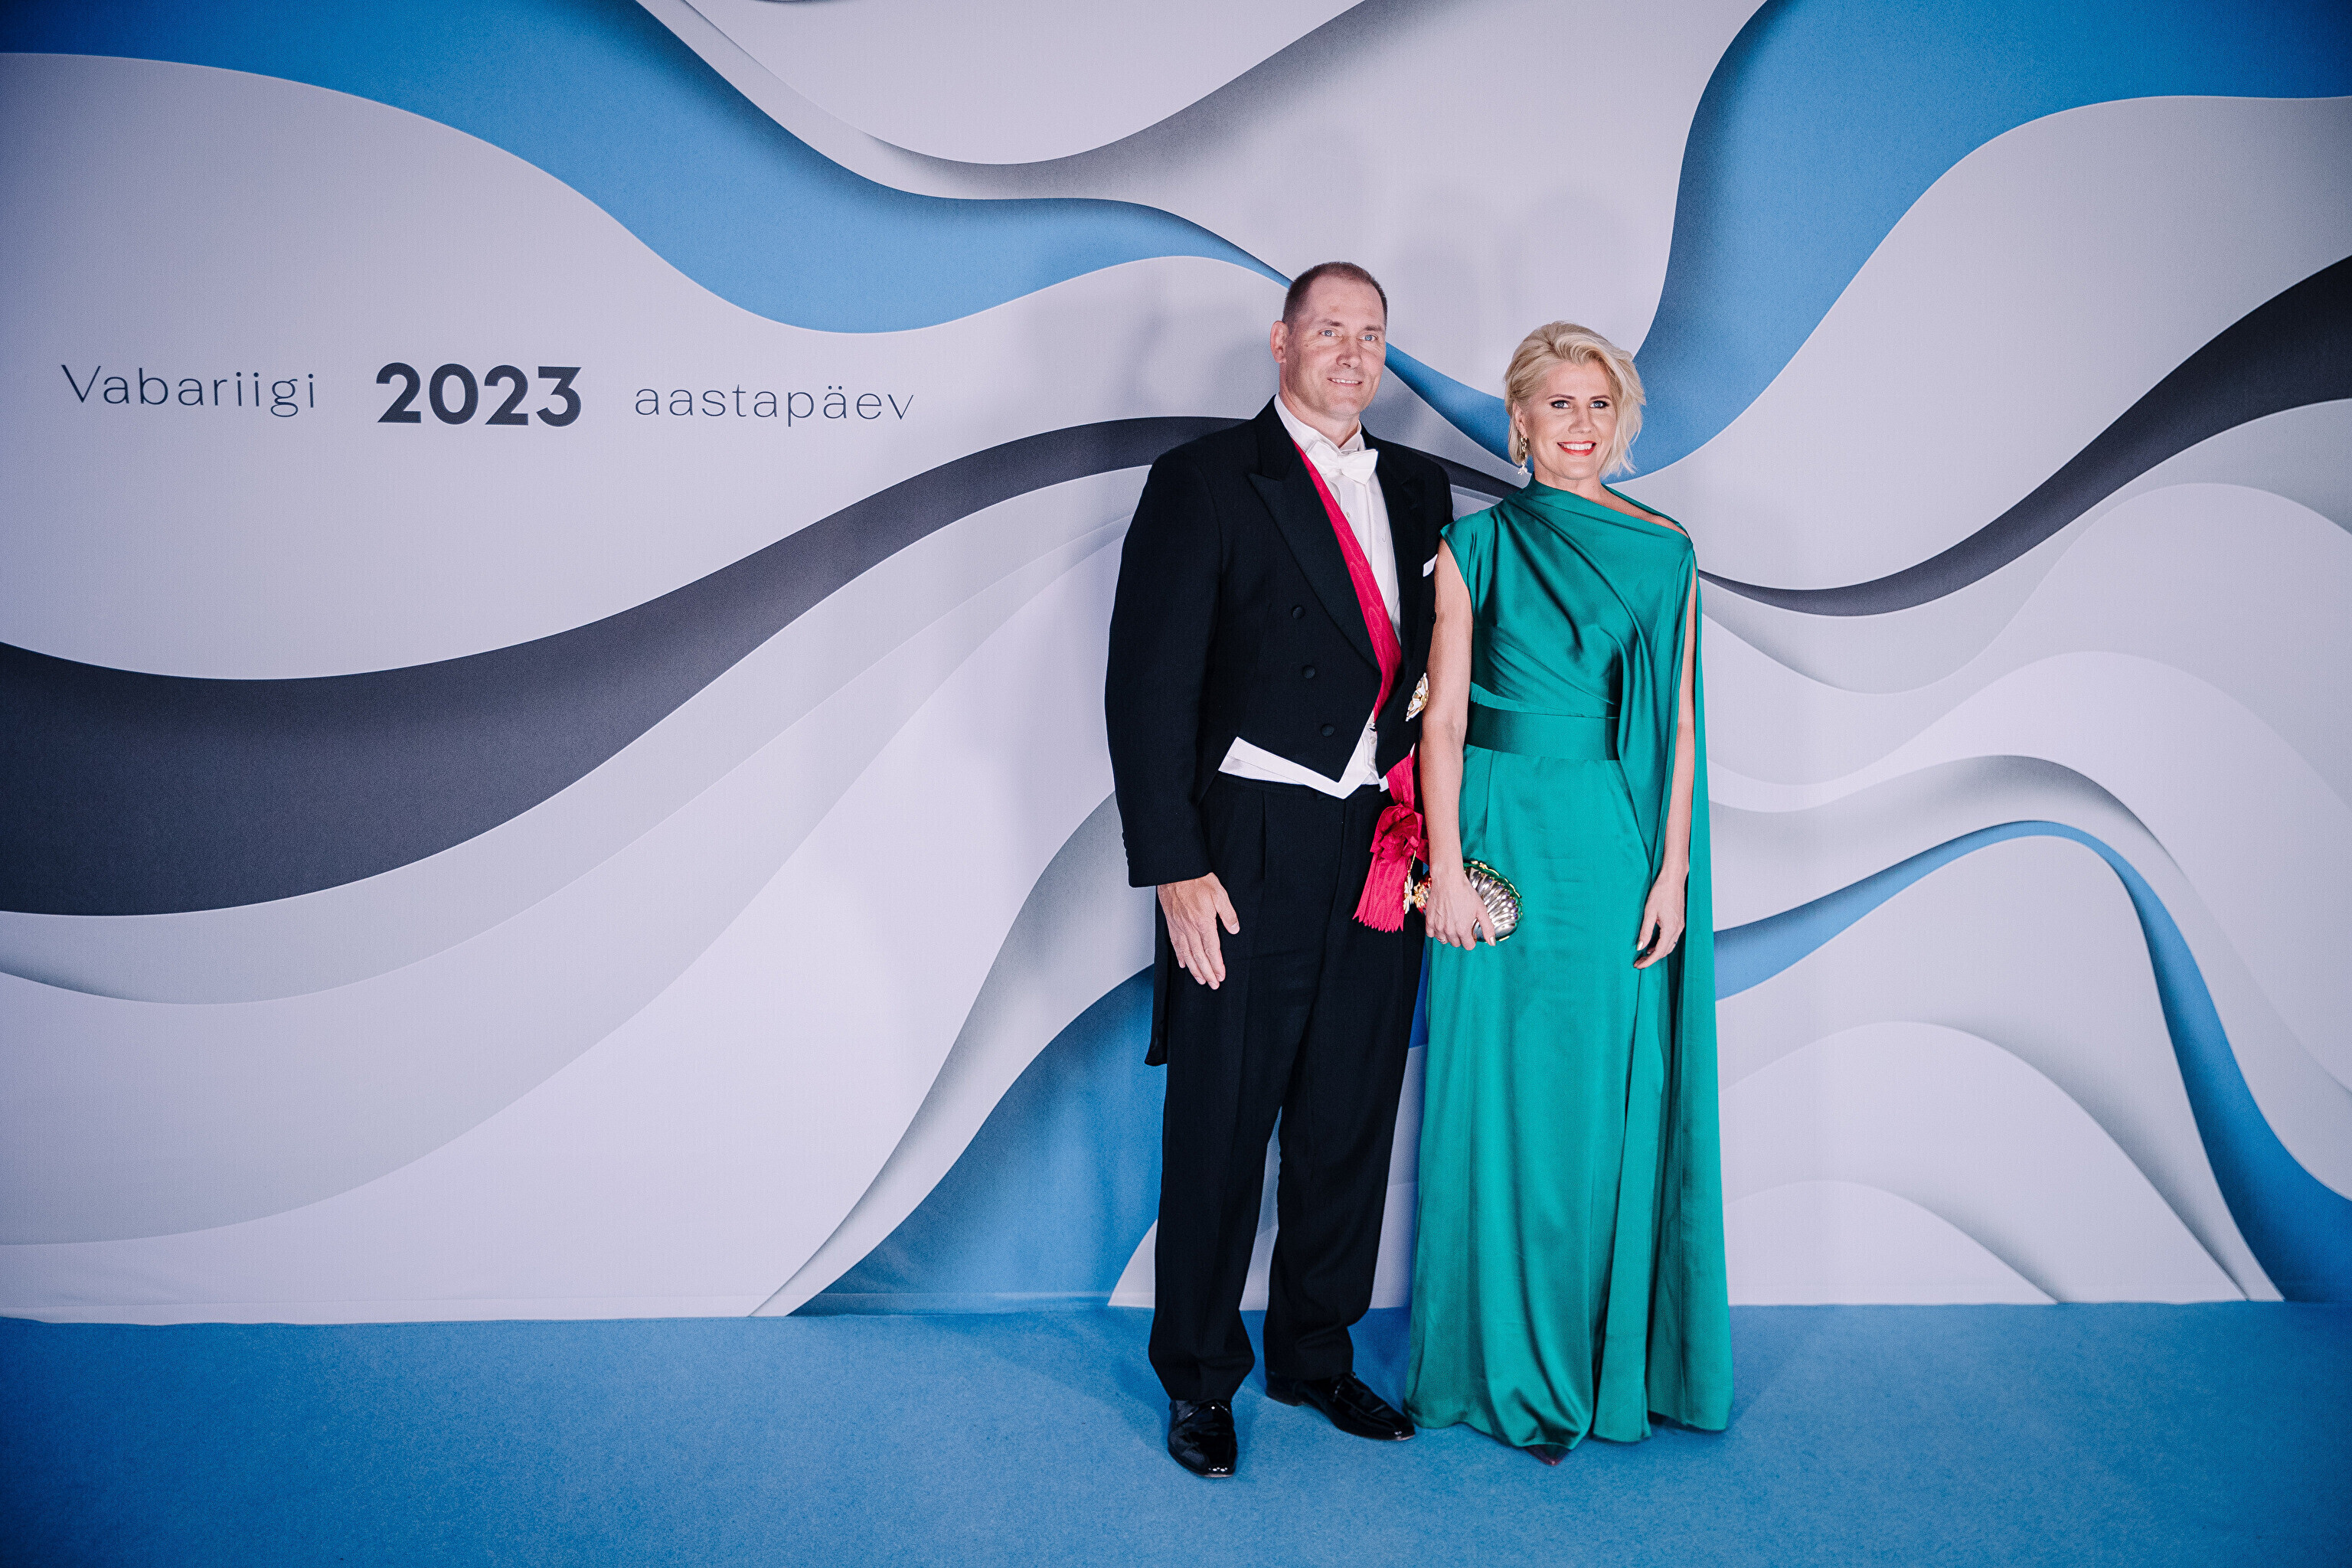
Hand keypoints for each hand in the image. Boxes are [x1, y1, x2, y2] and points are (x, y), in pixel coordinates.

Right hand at [1159, 873, 1239, 987]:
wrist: (1175, 871)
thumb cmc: (1196, 880)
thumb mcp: (1219, 894)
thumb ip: (1228, 914)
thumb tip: (1234, 929)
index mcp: (1204, 923)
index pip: (1212, 950)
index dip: (1217, 965)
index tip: (1221, 975)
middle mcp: (1190, 928)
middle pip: (1200, 956)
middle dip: (1207, 973)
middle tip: (1213, 984)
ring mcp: (1179, 927)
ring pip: (1187, 954)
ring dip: (1194, 969)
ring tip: (1200, 979)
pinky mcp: (1171, 923)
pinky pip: (1175, 944)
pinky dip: (1180, 956)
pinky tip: (1183, 963)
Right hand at [1424, 862, 1494, 950]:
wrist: (1449, 881)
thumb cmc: (1465, 893)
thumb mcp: (1481, 910)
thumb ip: (1487, 928)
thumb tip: (1492, 942)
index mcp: (1462, 929)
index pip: (1468, 946)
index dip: (1472, 940)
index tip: (1471, 933)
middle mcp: (1449, 930)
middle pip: (1456, 943)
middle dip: (1461, 937)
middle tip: (1462, 925)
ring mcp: (1438, 926)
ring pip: (1443, 940)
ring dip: (1449, 936)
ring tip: (1452, 924)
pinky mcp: (1429, 920)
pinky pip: (1431, 934)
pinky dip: (1436, 932)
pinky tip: (1441, 924)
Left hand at [1633, 868, 1686, 968]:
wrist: (1673, 880)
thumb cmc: (1661, 892)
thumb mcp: (1649, 912)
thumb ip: (1645, 931)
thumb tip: (1640, 947)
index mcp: (1670, 928)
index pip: (1659, 952)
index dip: (1649, 961)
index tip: (1638, 965)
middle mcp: (1677, 929)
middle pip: (1665, 951)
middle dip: (1652, 959)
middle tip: (1639, 962)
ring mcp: (1680, 926)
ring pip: (1669, 946)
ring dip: (1657, 952)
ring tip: (1644, 955)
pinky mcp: (1679, 922)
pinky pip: (1671, 939)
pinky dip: (1662, 945)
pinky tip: (1653, 944)